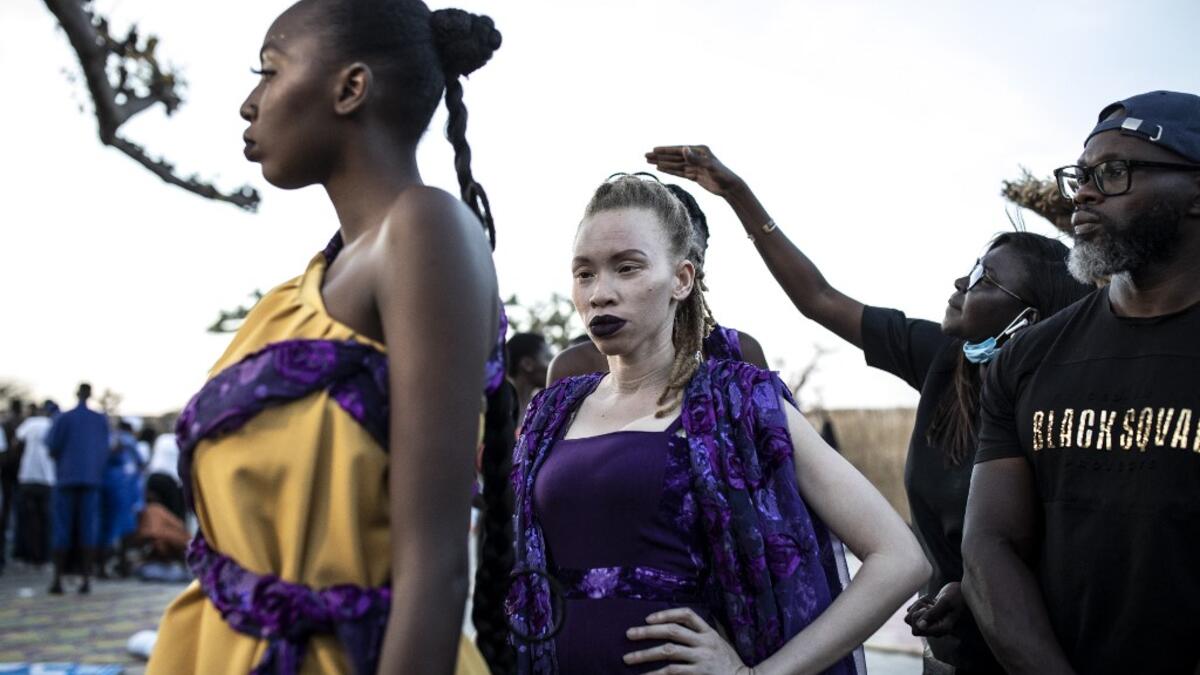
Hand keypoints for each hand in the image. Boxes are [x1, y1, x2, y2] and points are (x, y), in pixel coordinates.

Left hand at [624, 607, 752, 673]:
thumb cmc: (728, 663)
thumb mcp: (719, 642)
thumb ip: (702, 634)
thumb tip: (677, 624)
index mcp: (709, 632)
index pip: (686, 614)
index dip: (666, 614)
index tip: (648, 618)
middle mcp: (705, 642)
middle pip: (672, 631)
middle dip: (647, 632)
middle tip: (629, 634)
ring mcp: (702, 658)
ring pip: (668, 652)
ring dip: (645, 655)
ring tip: (628, 658)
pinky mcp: (698, 674)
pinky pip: (672, 672)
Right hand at [645, 145, 743, 197]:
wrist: (730, 187)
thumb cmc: (722, 175)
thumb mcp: (709, 166)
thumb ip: (695, 158)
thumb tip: (684, 148)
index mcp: (699, 151)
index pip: (678, 150)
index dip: (665, 150)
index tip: (653, 149)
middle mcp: (695, 156)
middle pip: (674, 156)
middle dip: (660, 156)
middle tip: (646, 156)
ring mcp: (694, 166)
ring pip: (675, 164)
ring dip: (662, 163)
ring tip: (650, 162)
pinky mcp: (694, 175)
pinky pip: (679, 172)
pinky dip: (669, 170)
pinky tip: (660, 168)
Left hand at [904, 582, 964, 637]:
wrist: (962, 591)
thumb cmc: (957, 595)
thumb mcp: (946, 601)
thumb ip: (933, 613)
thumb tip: (920, 626)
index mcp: (942, 629)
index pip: (917, 630)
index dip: (918, 618)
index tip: (927, 608)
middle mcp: (936, 629)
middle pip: (913, 628)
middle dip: (916, 612)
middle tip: (927, 604)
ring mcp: (931, 624)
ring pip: (911, 619)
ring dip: (917, 607)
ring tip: (929, 600)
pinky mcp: (928, 616)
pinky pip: (913, 612)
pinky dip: (919, 603)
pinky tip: (930, 600)